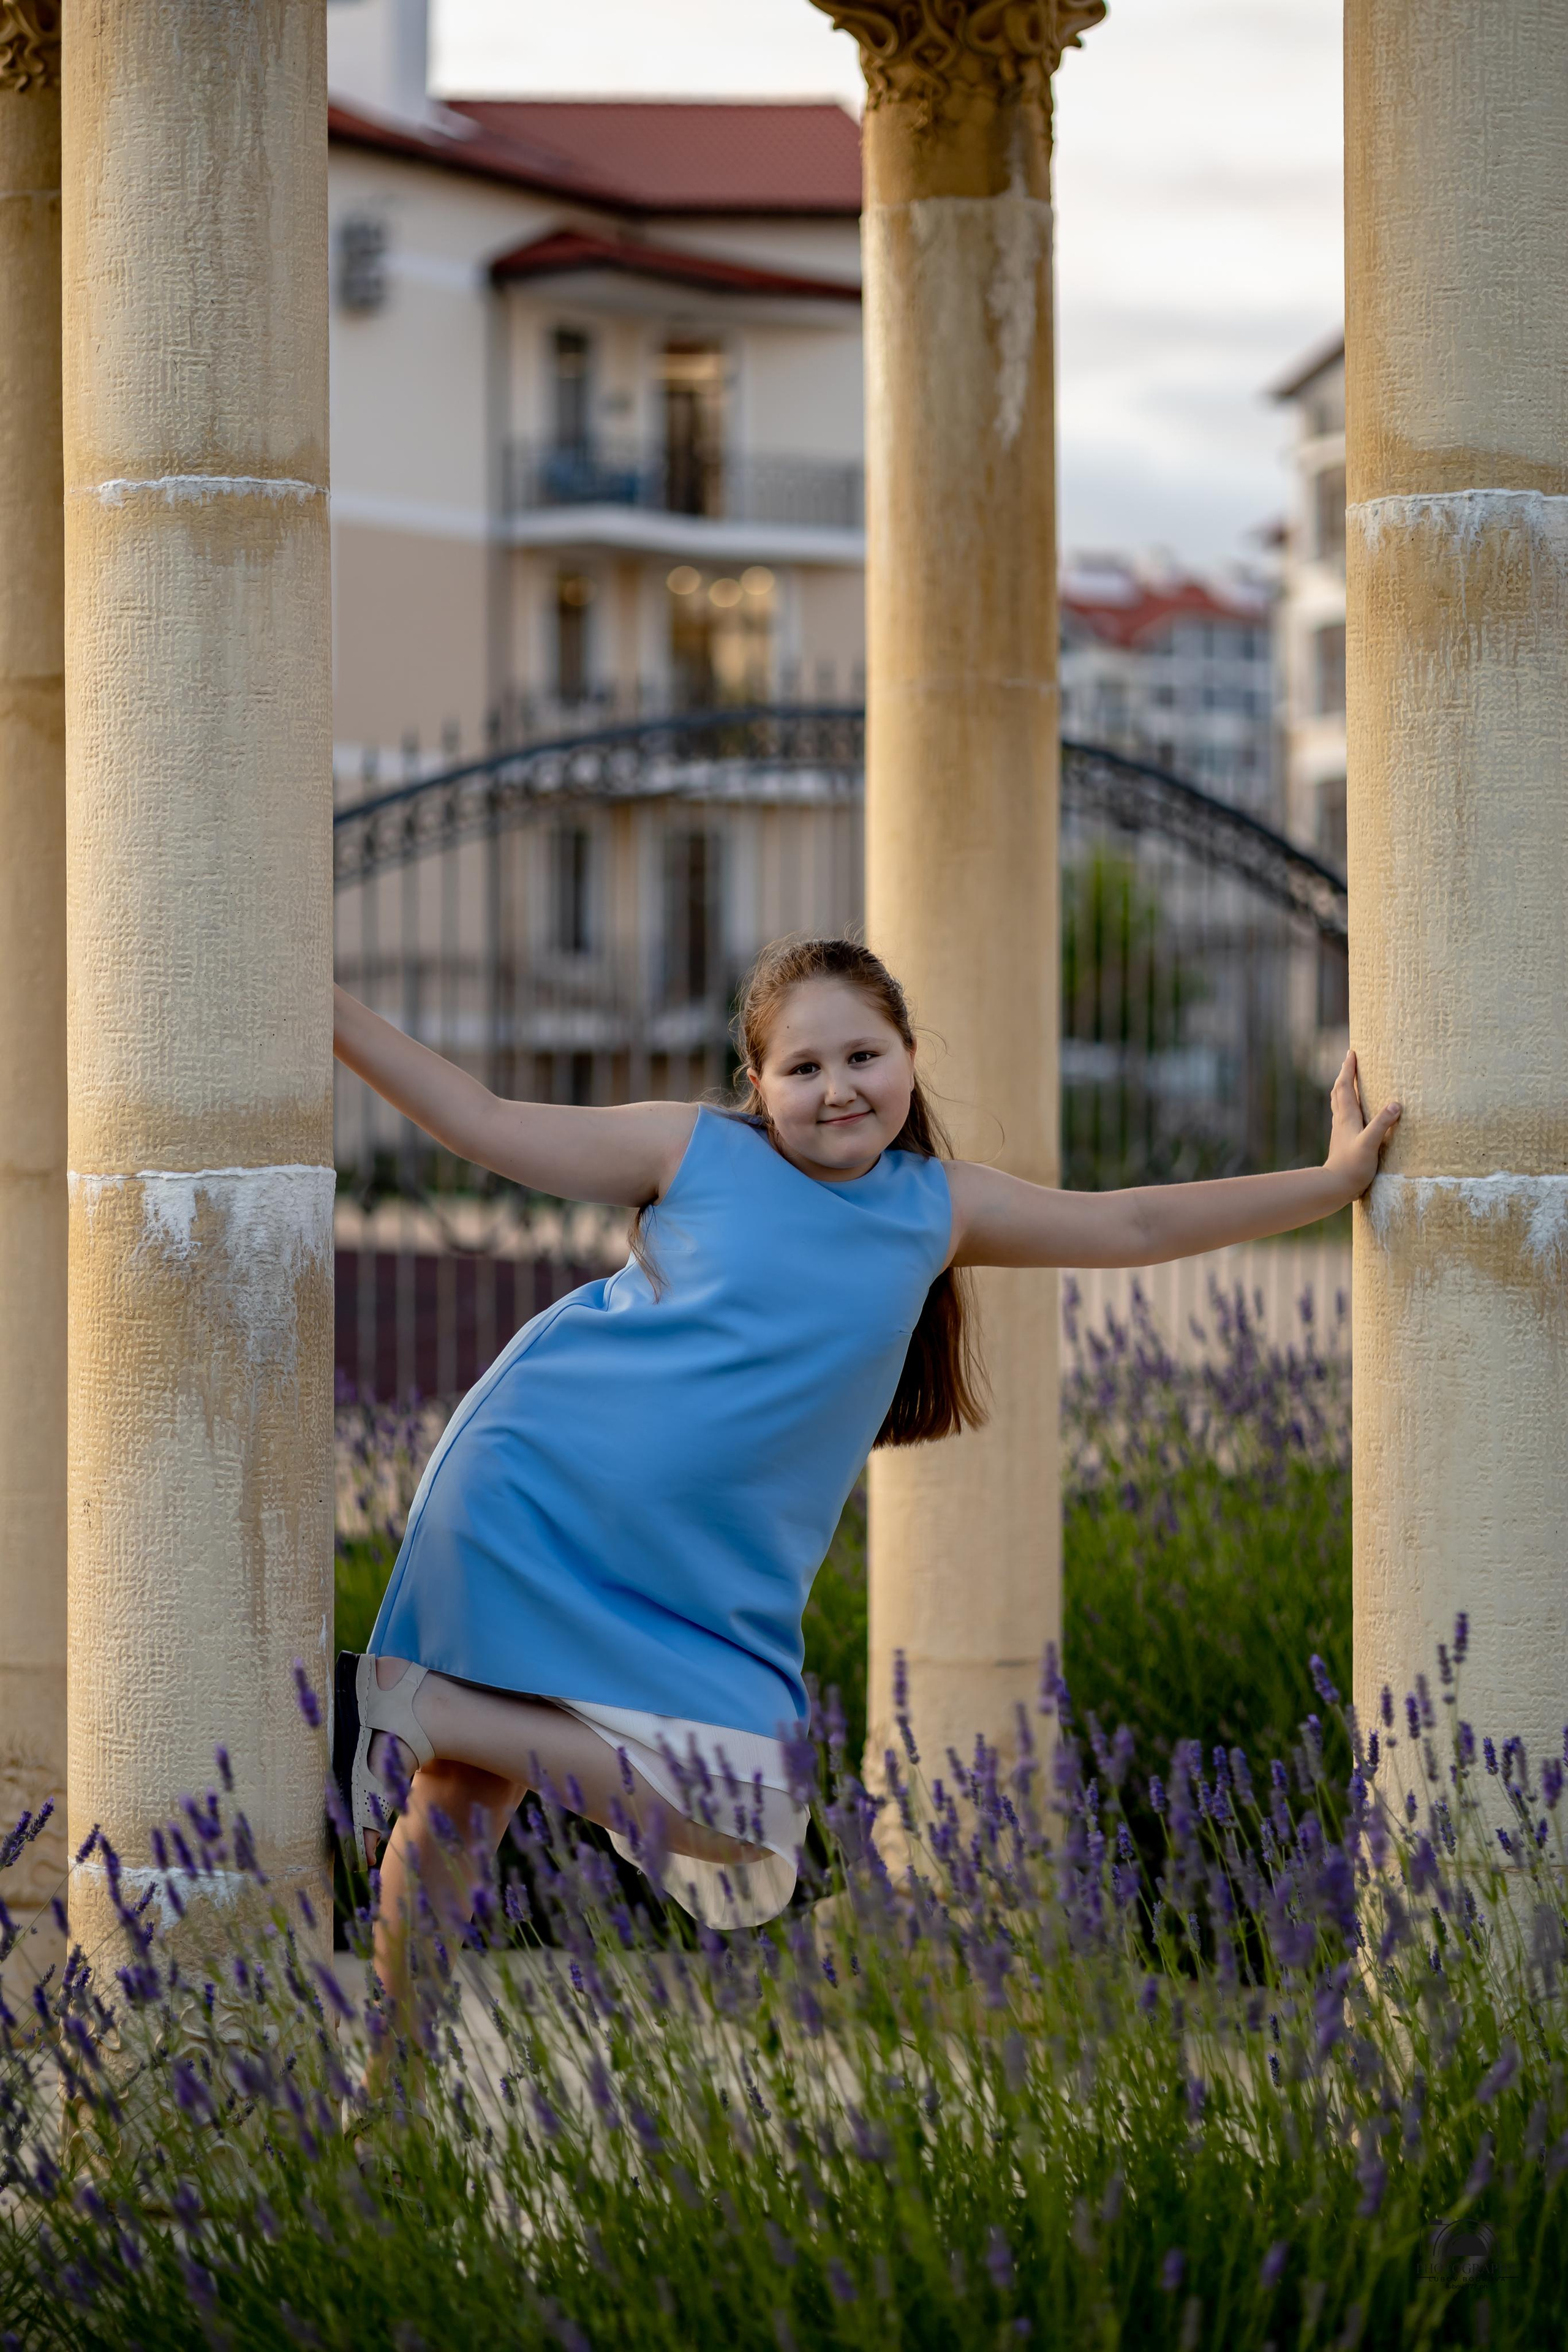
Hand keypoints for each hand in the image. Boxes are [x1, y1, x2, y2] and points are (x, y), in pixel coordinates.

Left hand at [1326, 1048, 1400, 1199]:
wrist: (1335, 1187)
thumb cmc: (1352, 1166)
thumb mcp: (1370, 1143)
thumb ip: (1382, 1124)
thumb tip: (1396, 1104)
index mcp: (1347, 1117)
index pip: (1345, 1086)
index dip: (1348, 1069)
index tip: (1352, 1052)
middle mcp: (1341, 1120)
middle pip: (1339, 1091)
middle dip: (1344, 1074)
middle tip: (1350, 1061)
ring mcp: (1340, 1130)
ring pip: (1338, 1102)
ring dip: (1343, 1088)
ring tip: (1349, 1080)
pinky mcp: (1342, 1140)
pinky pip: (1342, 1115)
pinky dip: (1346, 1104)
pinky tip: (1351, 1111)